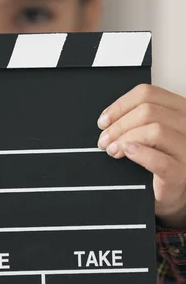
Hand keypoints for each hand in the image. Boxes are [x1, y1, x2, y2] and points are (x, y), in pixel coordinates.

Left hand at [97, 84, 185, 228]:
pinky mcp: (182, 171)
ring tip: (113, 149)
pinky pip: (160, 160)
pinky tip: (128, 153)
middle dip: (119, 125)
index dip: (120, 105)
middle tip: (104, 139)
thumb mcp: (150, 130)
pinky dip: (140, 154)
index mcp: (179, 108)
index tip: (104, 119)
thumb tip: (108, 118)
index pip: (148, 93)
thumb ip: (136, 117)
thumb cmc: (160, 157)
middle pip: (148, 111)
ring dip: (125, 139)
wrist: (171, 190)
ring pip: (155, 130)